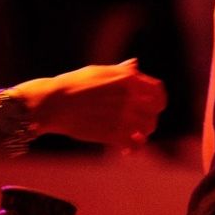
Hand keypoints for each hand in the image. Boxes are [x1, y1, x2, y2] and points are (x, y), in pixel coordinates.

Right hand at [19, 59, 167, 147]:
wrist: (54, 103)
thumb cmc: (73, 84)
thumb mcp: (99, 71)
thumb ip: (121, 71)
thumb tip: (135, 64)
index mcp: (127, 79)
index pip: (157, 90)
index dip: (160, 99)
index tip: (156, 106)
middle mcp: (129, 96)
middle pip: (155, 111)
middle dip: (151, 118)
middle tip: (143, 124)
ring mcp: (122, 116)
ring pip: (147, 129)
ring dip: (143, 134)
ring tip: (135, 137)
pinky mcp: (112, 134)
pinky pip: (133, 144)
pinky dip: (133, 148)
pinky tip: (126, 150)